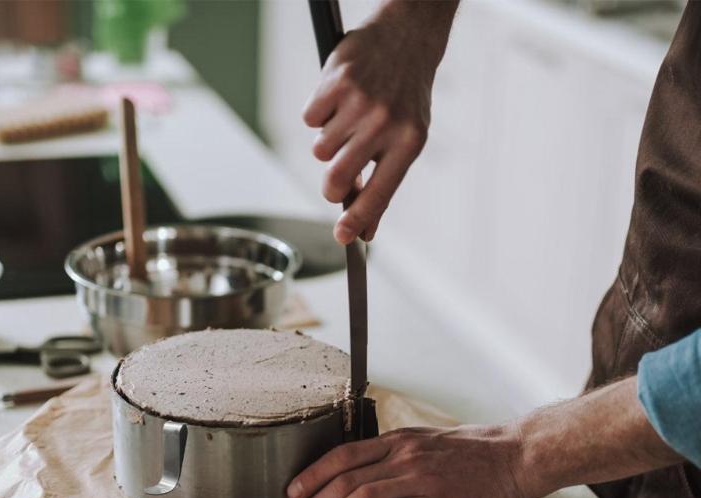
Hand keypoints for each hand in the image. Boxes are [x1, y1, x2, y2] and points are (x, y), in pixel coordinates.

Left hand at [281, 425, 524, 497]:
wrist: (513, 457)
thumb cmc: (470, 452)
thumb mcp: (425, 441)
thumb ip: (393, 454)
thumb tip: (361, 472)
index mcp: (397, 441)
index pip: (343, 455)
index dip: (313, 473)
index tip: (293, 491)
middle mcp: (402, 456)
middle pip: (345, 479)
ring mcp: (419, 478)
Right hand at [303, 0, 456, 243]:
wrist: (406, 38)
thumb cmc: (405, 100)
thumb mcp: (407, 141)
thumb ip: (383, 187)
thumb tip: (363, 232)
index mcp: (408, 143)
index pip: (378, 193)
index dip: (357, 220)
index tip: (343, 238)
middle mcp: (385, 123)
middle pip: (335, 179)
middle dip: (331, 186)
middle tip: (337, 176)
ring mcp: (360, 101)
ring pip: (319, 151)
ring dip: (327, 144)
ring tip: (347, 123)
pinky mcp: (336, 81)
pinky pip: (309, 119)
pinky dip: (318, 115)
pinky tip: (338, 101)